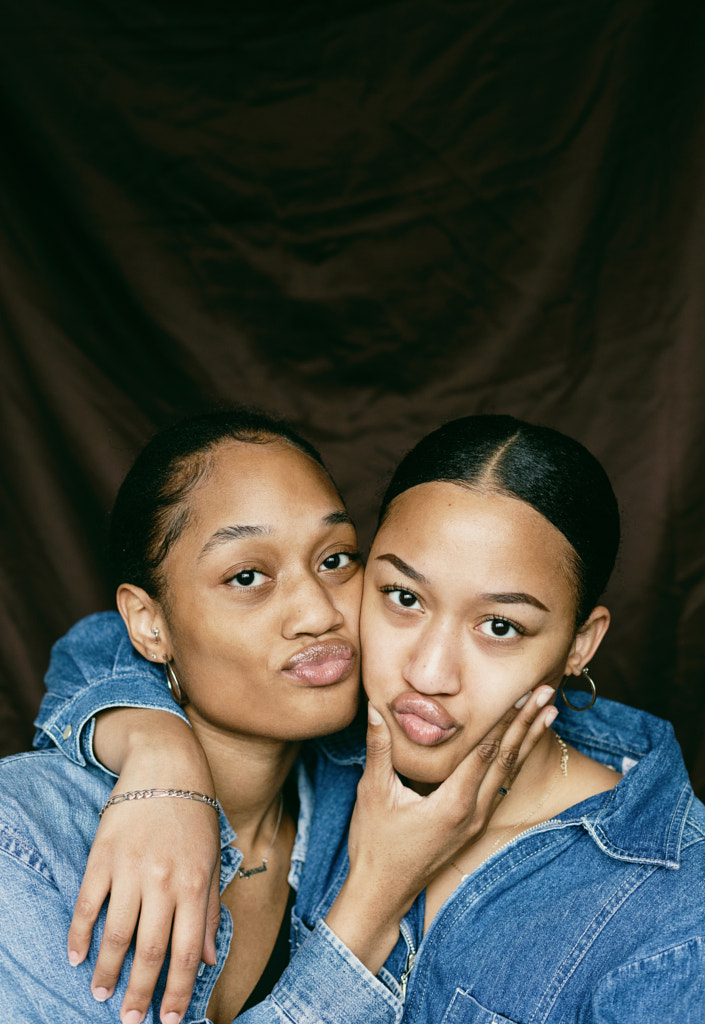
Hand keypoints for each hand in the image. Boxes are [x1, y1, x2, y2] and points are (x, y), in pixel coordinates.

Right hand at [68, 710, 220, 1023]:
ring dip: (107, 971)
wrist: (166, 764)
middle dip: (140, 992)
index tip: (170, 1019)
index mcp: (195, 883)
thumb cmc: (194, 814)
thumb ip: (209, 909)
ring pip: (116, 934)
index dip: (179, 990)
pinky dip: (80, 934)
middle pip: (151, 950)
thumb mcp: (212, 859)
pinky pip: (88, 903)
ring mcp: (131, 867)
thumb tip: (210, 959)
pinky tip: (78, 956)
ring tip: (102, 995)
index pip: (188, 951)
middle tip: (131, 1020)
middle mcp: (164, 879)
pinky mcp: (103, 855)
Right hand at [325, 686, 555, 971]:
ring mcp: (476, 822)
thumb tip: (376, 710)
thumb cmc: (374, 844)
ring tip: (548, 714)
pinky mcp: (473, 828)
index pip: (486, 751)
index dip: (506, 718)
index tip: (524, 692)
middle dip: (528, 723)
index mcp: (453, 802)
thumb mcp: (373, 792)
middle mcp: (473, 813)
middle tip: (548, 692)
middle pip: (507, 759)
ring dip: (528, 741)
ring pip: (509, 774)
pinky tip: (522, 749)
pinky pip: (500, 787)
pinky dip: (514, 762)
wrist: (381, 893)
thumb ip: (379, 749)